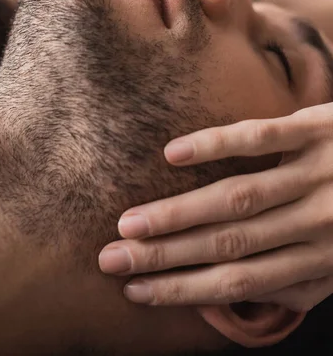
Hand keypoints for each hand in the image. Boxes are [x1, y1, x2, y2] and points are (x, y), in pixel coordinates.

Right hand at [99, 103, 332, 311]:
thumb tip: (233, 294)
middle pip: (229, 245)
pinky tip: (172, 154)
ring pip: (236, 197)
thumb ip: (295, 280)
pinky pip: (261, 138)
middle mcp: (316, 222)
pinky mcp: (317, 128)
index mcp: (322, 260)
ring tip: (130, 222)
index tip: (136, 290)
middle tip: (111, 259)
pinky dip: (214, 145)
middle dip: (166, 257)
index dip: (185, 290)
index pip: (240, 283)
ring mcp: (317, 173)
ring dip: (178, 212)